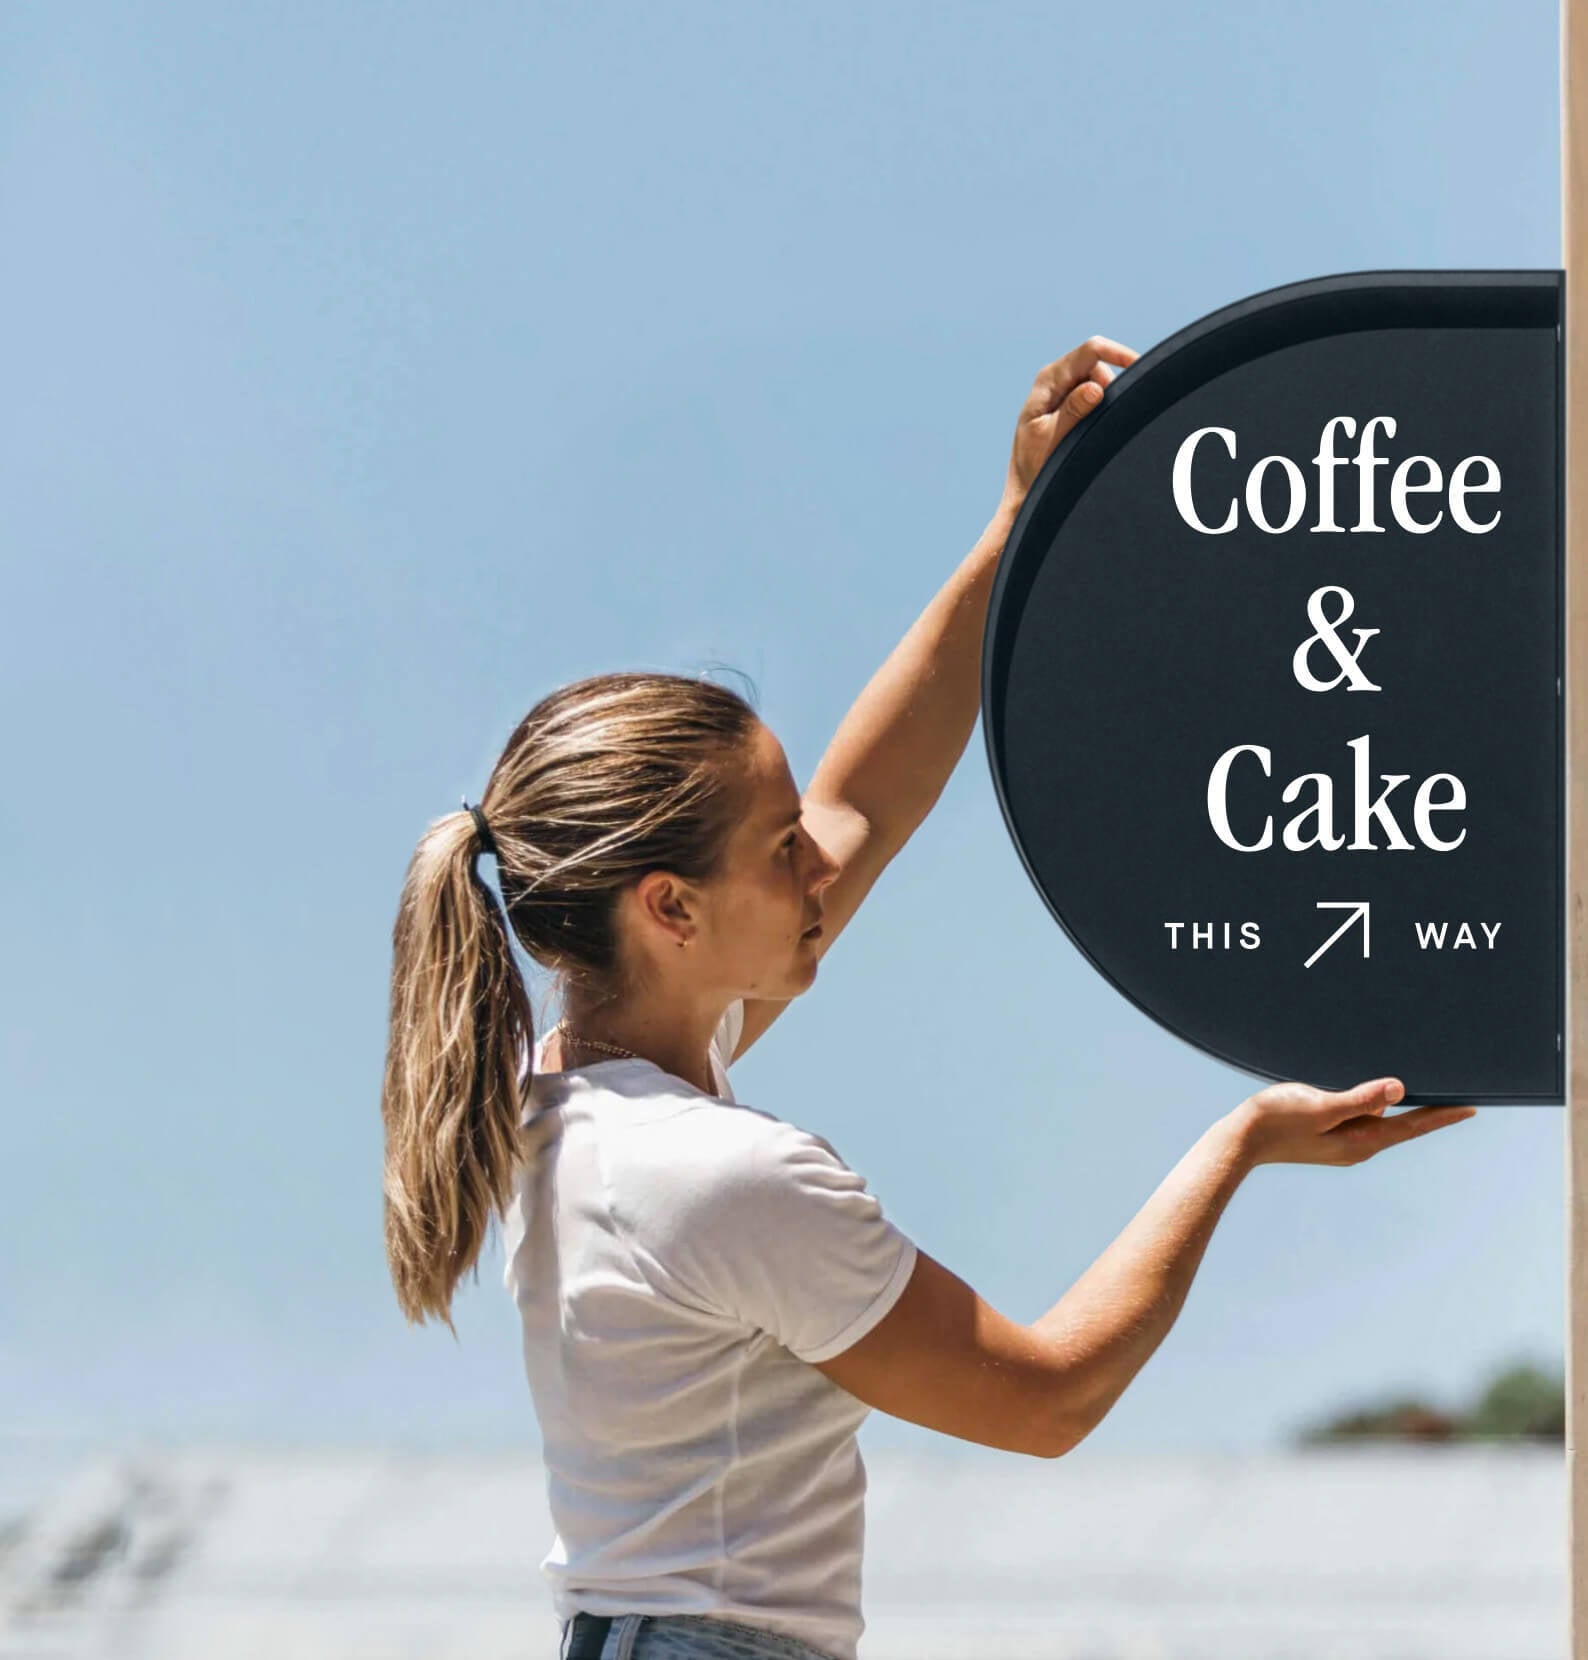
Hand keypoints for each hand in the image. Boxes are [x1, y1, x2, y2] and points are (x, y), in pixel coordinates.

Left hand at [1000, 336, 1138, 515]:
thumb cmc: (1034, 466)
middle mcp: (1055, 378)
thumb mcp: (1053, 438)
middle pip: (1100, 366)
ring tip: (1085, 431)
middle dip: (1111, 388)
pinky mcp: (1070, 402)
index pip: (1091, 350)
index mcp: (1048, 379)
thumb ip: (1074, 412)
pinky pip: (1096, 395)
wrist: (1026, 488)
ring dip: (1104, 402)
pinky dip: (1101, 408)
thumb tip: (1095, 389)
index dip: (1119, 353)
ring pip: (1102, 381)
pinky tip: (1089, 429)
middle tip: (1101, 422)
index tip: (1140, 368)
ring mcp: (1063, 389)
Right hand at [1228, 1076, 1476, 1169]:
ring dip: (1401, 1108)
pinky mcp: (1329, 1137)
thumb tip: (1398, 1089)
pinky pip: (1363, 1120)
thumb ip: (1359, 1098)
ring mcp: (1343, 1144)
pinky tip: (1374, 1095)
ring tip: (1420, 1091)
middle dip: (1430, 1111)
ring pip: (1382, 1122)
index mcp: (1361, 1141)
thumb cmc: (1276, 1120)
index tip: (1472, 1107)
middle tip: (1458, 1098)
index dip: (1443, 1115)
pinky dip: (1376, 1108)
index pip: (1413, 1126)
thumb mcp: (1320, 1105)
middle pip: (1403, 1126)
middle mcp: (1358, 1146)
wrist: (1240, 1142)